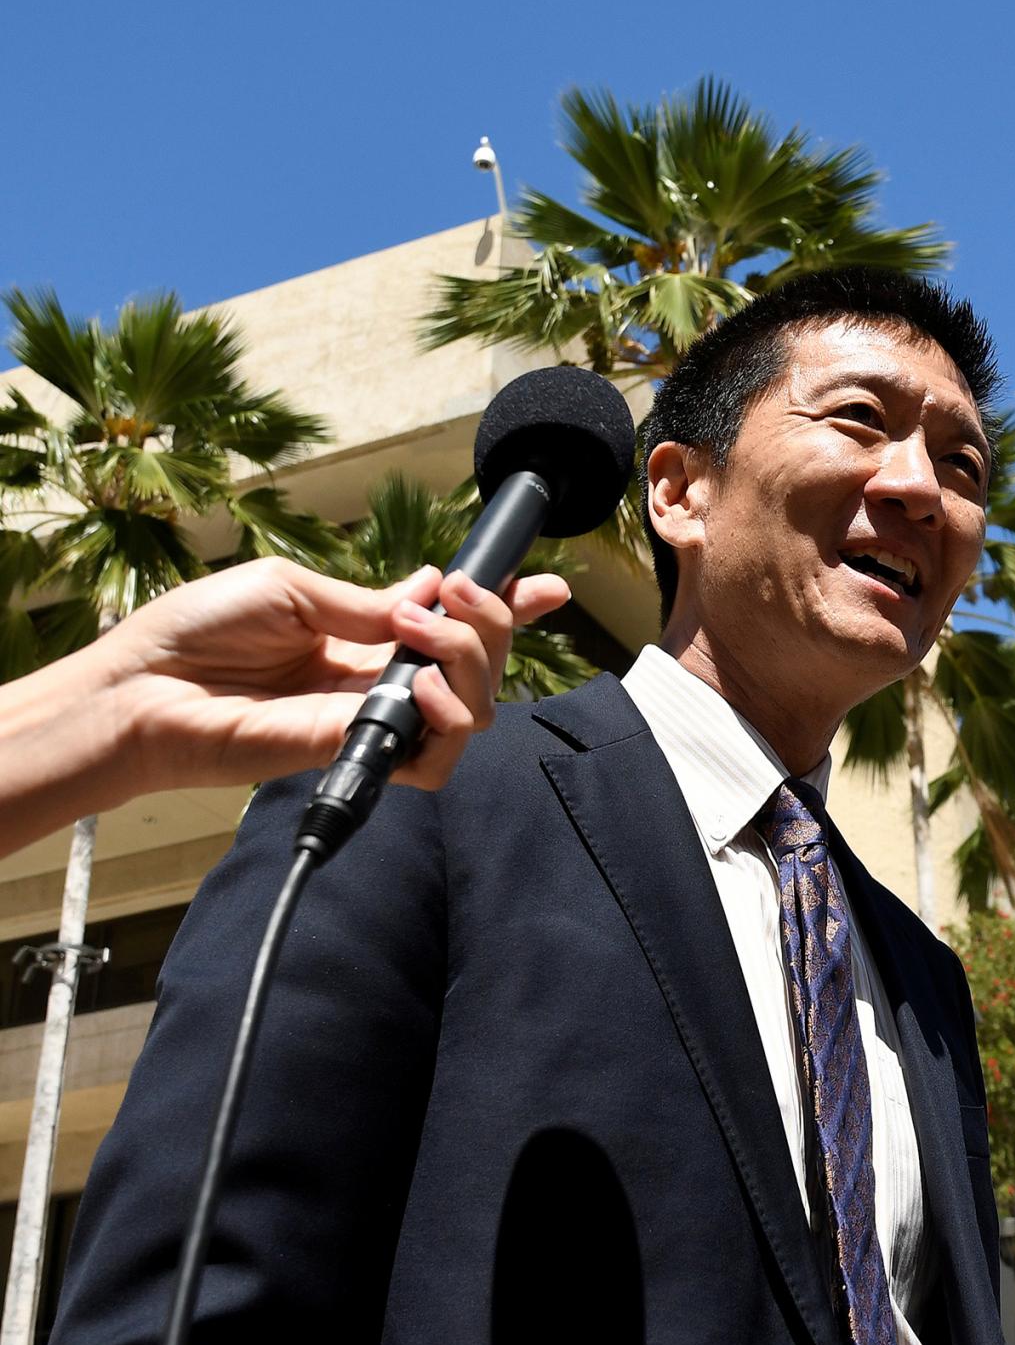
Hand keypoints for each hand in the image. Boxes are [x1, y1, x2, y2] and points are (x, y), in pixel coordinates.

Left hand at [103, 557, 569, 795]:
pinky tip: (417, 687)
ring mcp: (374, 721)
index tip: (542, 587)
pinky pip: (437, 757)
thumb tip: (431, 591)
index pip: (454, 629)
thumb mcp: (292, 589)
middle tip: (461, 595)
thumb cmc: (196, 633)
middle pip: (483, 666)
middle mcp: (380, 682)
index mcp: (366, 637)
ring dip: (474, 663)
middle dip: (495, 621)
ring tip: (425, 638)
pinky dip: (448, 720)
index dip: (507, 610)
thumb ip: (368, 602)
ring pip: (476, 711)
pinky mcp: (359, 754)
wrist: (142, 689)